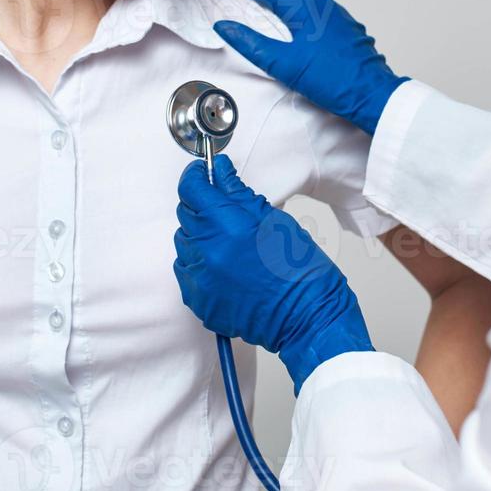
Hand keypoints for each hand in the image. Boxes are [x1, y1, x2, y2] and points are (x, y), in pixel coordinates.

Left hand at [173, 154, 373, 393]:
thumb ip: (238, 194)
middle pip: (186, 214)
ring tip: (231, 245)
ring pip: (184, 243)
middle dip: (202, 207)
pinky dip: (200, 264)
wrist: (306, 318)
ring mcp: (200, 279)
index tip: (204, 174)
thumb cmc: (300, 270)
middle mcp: (208, 252)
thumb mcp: (274, 220)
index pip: (192, 189)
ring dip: (201, 237)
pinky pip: (187, 271)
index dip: (196, 176)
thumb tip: (220, 172)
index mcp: (228, 226)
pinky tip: (225, 267)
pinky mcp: (198, 300)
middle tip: (226, 212)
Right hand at [212, 0, 407, 134]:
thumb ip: (251, 43)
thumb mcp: (283, 64)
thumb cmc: (332, 81)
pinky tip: (296, 22)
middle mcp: (321, 4)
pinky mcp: (346, 27)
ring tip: (263, 1)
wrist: (372, 94)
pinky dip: (298, 7)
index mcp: (303, 8)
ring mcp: (337, 14)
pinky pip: (317, 8)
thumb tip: (225, 26)